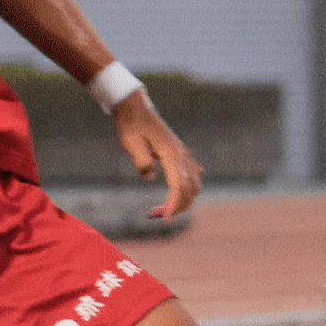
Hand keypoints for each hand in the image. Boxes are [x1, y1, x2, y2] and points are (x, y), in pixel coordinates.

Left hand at [113, 89, 201, 218]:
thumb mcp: (130, 143)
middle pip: (190, 188)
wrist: (134, 106)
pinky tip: (176, 193)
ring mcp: (182, 153)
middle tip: (154, 215)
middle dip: (177, 206)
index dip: (173, 204)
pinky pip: (192, 174)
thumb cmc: (130, 124)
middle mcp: (181, 154)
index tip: (163, 218)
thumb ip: (142, 162)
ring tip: (162, 208)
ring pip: (194, 183)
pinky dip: (187, 188)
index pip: (178, 186)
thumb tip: (149, 178)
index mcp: (170, 153)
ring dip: (182, 199)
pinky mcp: (179, 152)